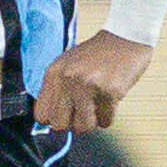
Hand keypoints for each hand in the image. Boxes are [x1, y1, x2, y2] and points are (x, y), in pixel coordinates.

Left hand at [33, 30, 150, 132]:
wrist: (125, 39)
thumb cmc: (96, 56)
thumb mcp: (67, 66)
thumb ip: (56, 90)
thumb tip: (49, 121)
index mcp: (54, 73)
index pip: (41, 115)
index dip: (54, 119)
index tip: (66, 114)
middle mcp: (68, 78)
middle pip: (59, 125)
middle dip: (73, 123)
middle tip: (83, 113)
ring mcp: (89, 85)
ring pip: (83, 127)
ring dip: (92, 122)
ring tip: (97, 107)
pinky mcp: (110, 91)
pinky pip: (105, 122)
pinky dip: (108, 117)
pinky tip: (110, 101)